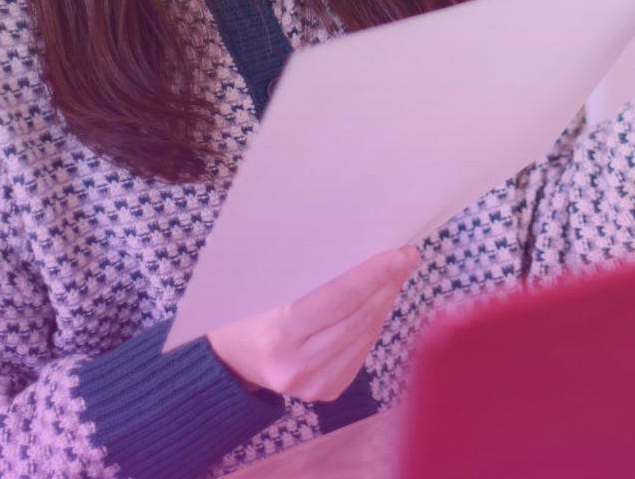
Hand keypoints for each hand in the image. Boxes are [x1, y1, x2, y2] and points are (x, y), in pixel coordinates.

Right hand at [207, 246, 419, 400]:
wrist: (229, 361)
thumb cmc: (245, 311)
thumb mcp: (261, 285)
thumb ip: (301, 270)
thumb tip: (355, 243)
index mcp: (276, 333)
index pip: (338, 299)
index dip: (374, 275)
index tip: (400, 254)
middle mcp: (295, 364)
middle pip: (358, 317)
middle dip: (387, 283)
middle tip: (406, 257)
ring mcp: (312, 383)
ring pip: (365, 333)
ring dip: (385, 300)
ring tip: (395, 273)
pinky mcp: (326, 390)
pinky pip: (362, 351)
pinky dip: (373, 322)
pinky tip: (379, 301)